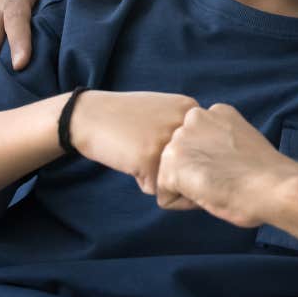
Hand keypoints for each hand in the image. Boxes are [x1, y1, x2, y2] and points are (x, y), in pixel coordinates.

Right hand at [72, 91, 197, 193]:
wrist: (88, 115)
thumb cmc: (125, 116)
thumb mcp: (163, 109)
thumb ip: (186, 128)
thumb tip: (209, 161)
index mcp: (190, 108)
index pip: (205, 147)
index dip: (183, 154)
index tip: (159, 142)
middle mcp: (184, 123)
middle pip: (194, 165)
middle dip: (174, 168)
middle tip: (146, 148)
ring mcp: (168, 141)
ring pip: (176, 179)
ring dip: (158, 175)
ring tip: (138, 154)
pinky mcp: (150, 159)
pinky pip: (157, 188)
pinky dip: (142, 181)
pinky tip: (129, 161)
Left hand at [157, 103, 297, 226]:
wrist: (274, 186)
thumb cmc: (267, 173)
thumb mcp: (241, 141)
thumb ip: (220, 142)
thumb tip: (209, 160)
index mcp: (215, 112)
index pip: (196, 143)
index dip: (213, 163)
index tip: (233, 167)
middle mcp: (194, 118)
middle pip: (180, 158)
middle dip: (195, 172)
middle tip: (225, 177)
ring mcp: (180, 140)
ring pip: (171, 176)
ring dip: (190, 188)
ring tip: (218, 185)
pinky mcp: (171, 166)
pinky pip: (167, 197)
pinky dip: (186, 204)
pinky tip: (210, 195)